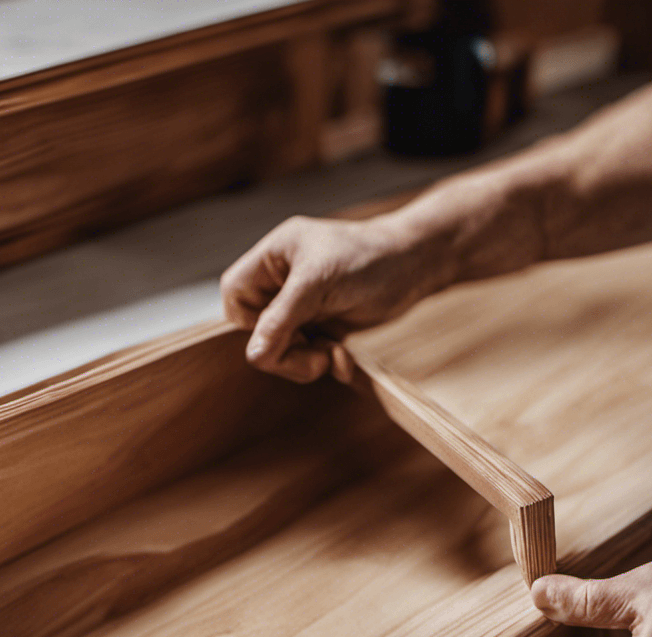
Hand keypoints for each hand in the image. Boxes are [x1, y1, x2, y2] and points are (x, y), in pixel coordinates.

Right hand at [220, 214, 446, 382]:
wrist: (416, 266)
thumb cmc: (369, 258)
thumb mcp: (319, 283)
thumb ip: (282, 319)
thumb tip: (254, 355)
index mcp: (273, 258)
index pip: (235, 297)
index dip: (249, 325)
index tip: (278, 336)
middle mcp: (283, 282)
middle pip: (256, 331)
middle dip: (284, 352)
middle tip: (313, 358)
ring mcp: (303, 307)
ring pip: (281, 349)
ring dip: (306, 362)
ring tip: (333, 355)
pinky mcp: (323, 327)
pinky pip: (306, 357)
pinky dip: (323, 364)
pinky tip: (344, 358)